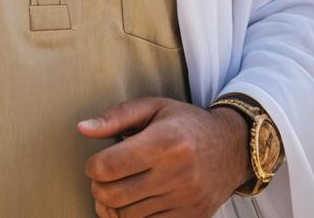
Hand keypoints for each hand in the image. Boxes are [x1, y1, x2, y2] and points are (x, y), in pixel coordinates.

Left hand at [78, 96, 251, 216]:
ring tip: (116, 188)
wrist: (231, 148)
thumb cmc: (186, 123)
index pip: (109, 166)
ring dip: (113, 205)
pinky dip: (133, 217)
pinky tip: (133, 202)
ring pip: (128, 216)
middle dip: (98, 187)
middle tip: (102, 177)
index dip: (93, 166)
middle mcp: (176, 174)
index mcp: (165, 141)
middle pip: (114, 195)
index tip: (96, 161)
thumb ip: (116, 117)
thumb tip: (82, 128)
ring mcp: (185, 201)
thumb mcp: (153, 107)